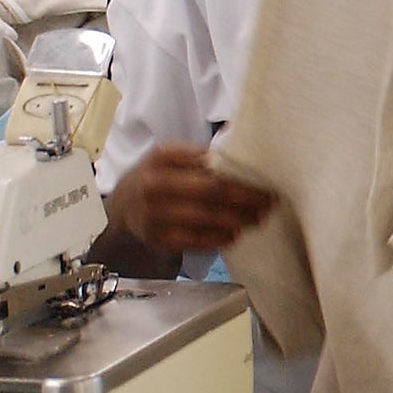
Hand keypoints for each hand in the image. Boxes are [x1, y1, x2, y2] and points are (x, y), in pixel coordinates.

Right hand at [107, 144, 275, 252]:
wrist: (122, 208)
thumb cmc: (159, 177)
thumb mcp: (171, 158)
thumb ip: (201, 156)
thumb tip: (250, 151)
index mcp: (162, 156)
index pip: (209, 162)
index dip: (240, 172)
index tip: (265, 177)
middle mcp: (154, 183)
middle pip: (210, 190)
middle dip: (245, 197)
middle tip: (270, 201)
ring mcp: (152, 214)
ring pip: (205, 218)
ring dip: (238, 219)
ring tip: (259, 218)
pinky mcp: (155, 238)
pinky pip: (193, 241)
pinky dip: (219, 238)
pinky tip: (236, 234)